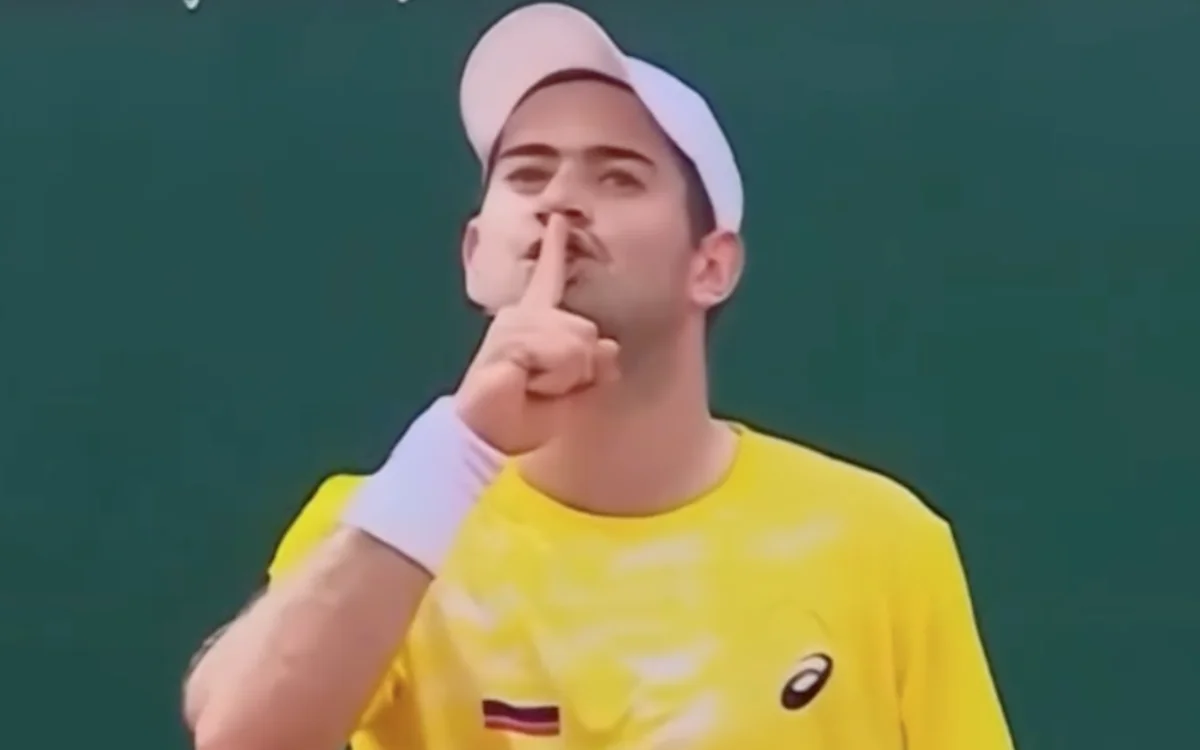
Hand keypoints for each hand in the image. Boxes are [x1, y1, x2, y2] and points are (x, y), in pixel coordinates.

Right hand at [453, 214, 619, 454]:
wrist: (490, 433)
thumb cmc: (528, 411)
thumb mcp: (575, 390)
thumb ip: (596, 365)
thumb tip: (609, 346)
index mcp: (536, 321)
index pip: (549, 279)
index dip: (555, 248)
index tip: (558, 219)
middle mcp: (523, 314)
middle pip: (587, 331)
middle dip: (580, 369)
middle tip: (546, 387)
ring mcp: (514, 324)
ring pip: (579, 342)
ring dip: (566, 377)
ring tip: (535, 386)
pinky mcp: (509, 339)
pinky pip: (561, 354)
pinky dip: (554, 378)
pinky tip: (527, 384)